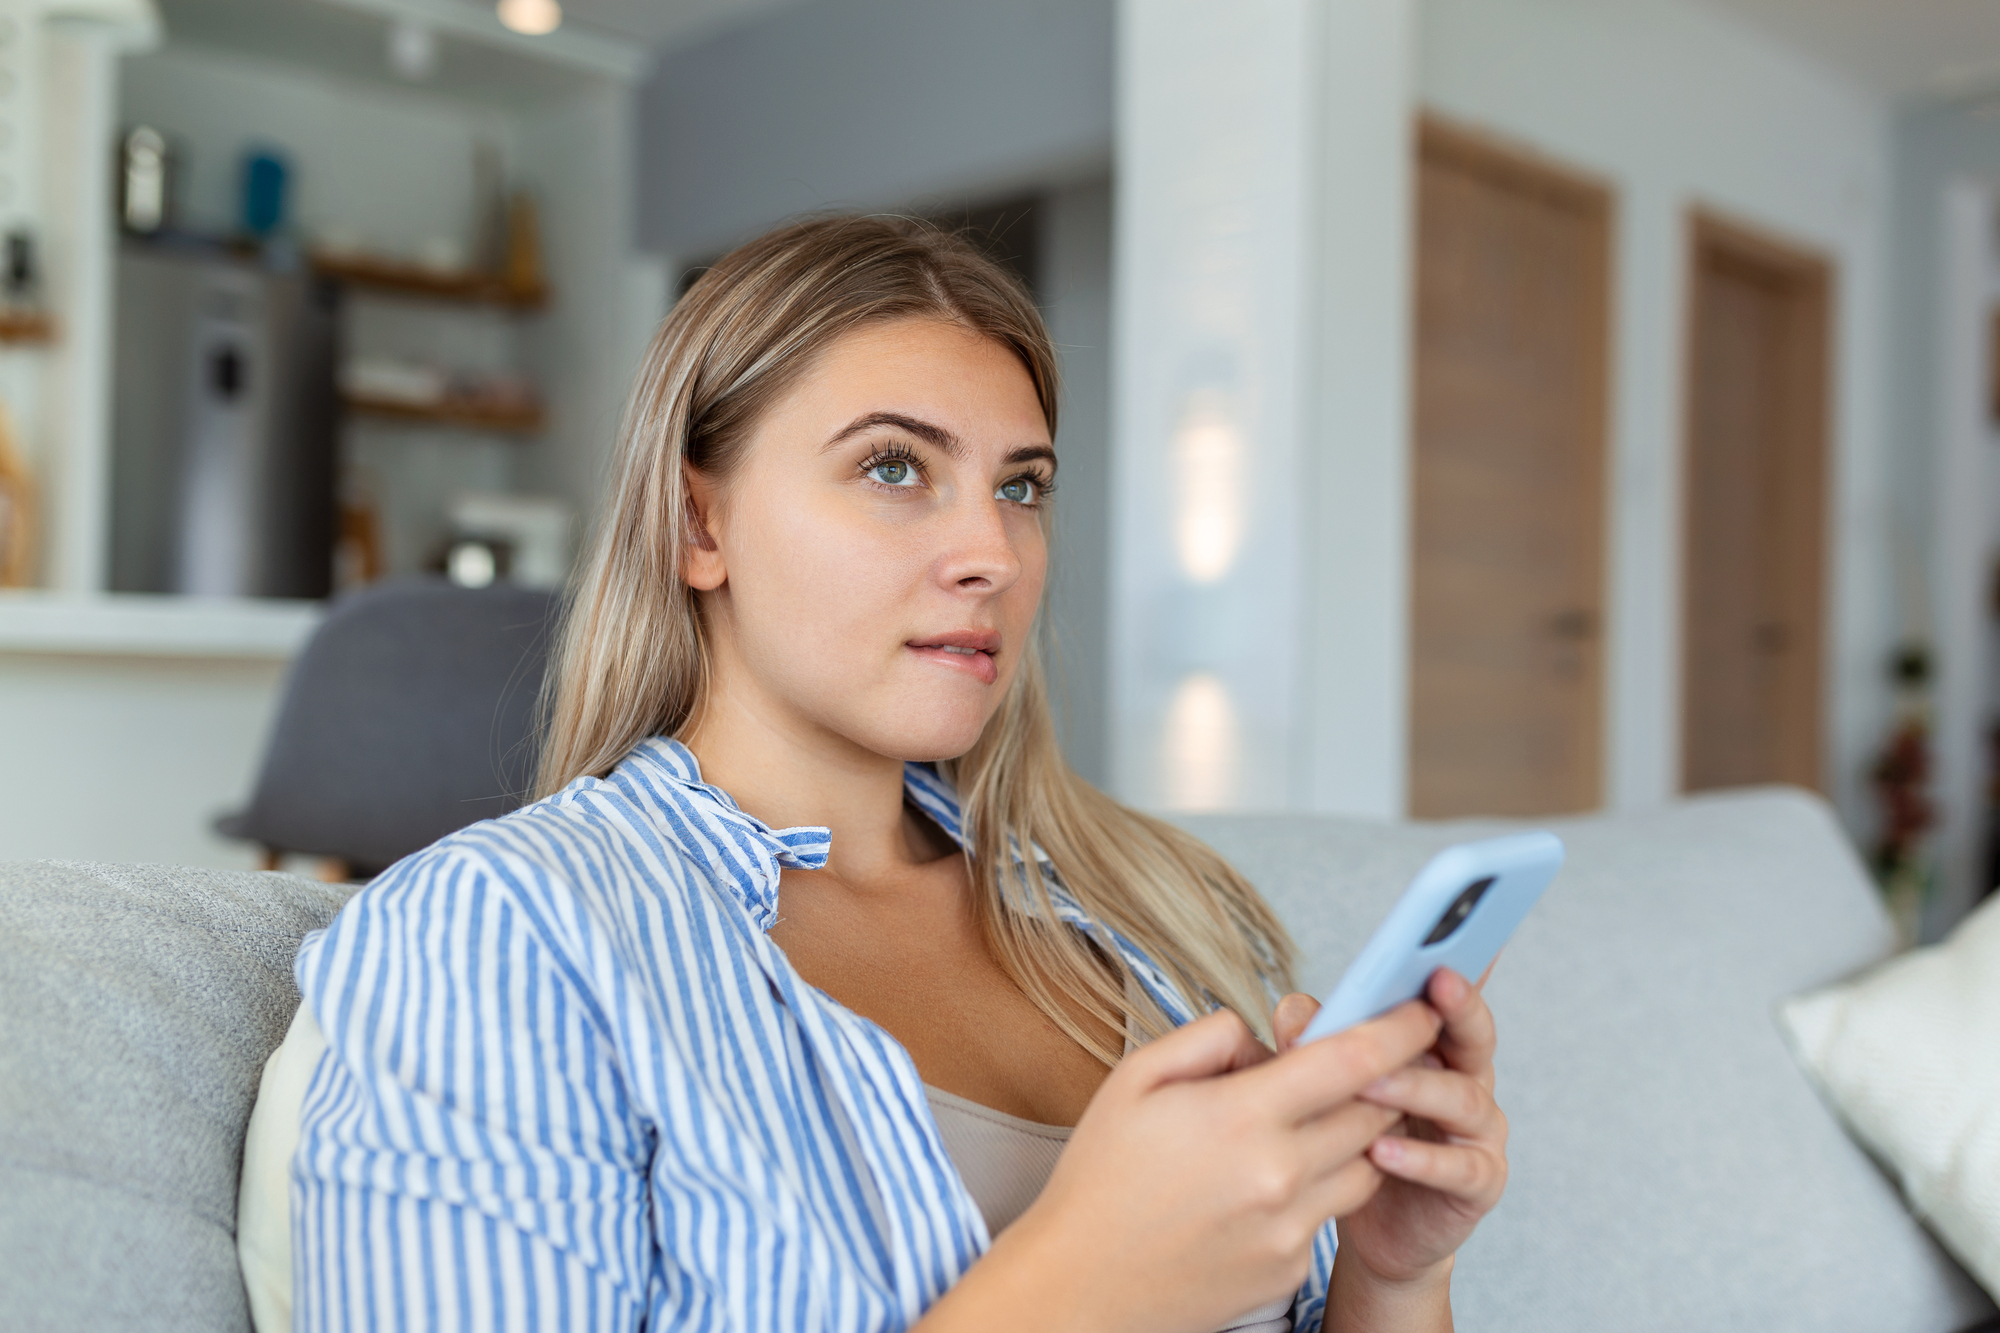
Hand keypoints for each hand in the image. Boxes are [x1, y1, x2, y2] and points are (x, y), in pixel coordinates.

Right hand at [934, 1001, 1442, 1332]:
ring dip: (1350, 1137)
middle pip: (1372, 1114)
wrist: (1081, 1285)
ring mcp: (1290, 1229)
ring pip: (1363, 1166)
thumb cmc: (1099, 1179)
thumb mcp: (1135, 1079)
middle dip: (1376, 1084)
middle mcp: (1279, 1175)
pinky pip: (1330, 1213)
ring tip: (1299, 1127)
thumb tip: (1262, 1036)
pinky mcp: (1291, 1269)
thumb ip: (1210, 1039)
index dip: (1397, 1030)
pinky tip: (1261, 1186)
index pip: (1350, 1062)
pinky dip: (1314, 1188)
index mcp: (1240, 1117)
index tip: (1419, 1011)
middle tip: (1355, 1066)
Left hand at [1273, 969, 1508, 1292]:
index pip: (1449, 997)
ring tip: (1371, 1083)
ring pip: (1462, 1097)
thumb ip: (1319, 1045)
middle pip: (1474, 1035)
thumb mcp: (1333, 1087)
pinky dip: (1421, 1159)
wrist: (1374, 1227)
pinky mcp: (1479, 1184)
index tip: (1442, 936)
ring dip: (1416, 1085)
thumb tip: (1293, 1010)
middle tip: (1437, 983)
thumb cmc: (1354, 1141)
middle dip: (1459, 1006)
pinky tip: (1381, 1152)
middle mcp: (1468, 1079)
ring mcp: (1479, 1132)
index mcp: (1436, 1046)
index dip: (1455, 962)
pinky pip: (1460, 1167)